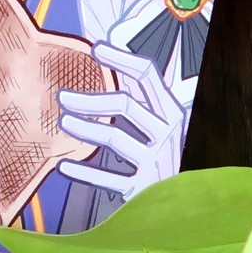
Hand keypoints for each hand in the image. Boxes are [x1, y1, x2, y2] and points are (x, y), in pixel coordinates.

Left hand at [57, 42, 187, 201]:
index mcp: (171, 112)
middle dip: (91, 99)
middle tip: (61, 97)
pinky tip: (63, 167)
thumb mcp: (162, 126)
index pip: (148, 76)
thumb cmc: (167, 158)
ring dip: (86, 128)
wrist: (190, 203)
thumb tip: (111, 67)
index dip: (121, 60)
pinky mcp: (145, 188)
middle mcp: (168, 133)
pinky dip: (85, 173)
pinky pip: (110, 179)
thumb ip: (140, 102)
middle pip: (127, 105)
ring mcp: (158, 161)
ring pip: (116, 137)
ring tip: (62, 122)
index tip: (95, 49)